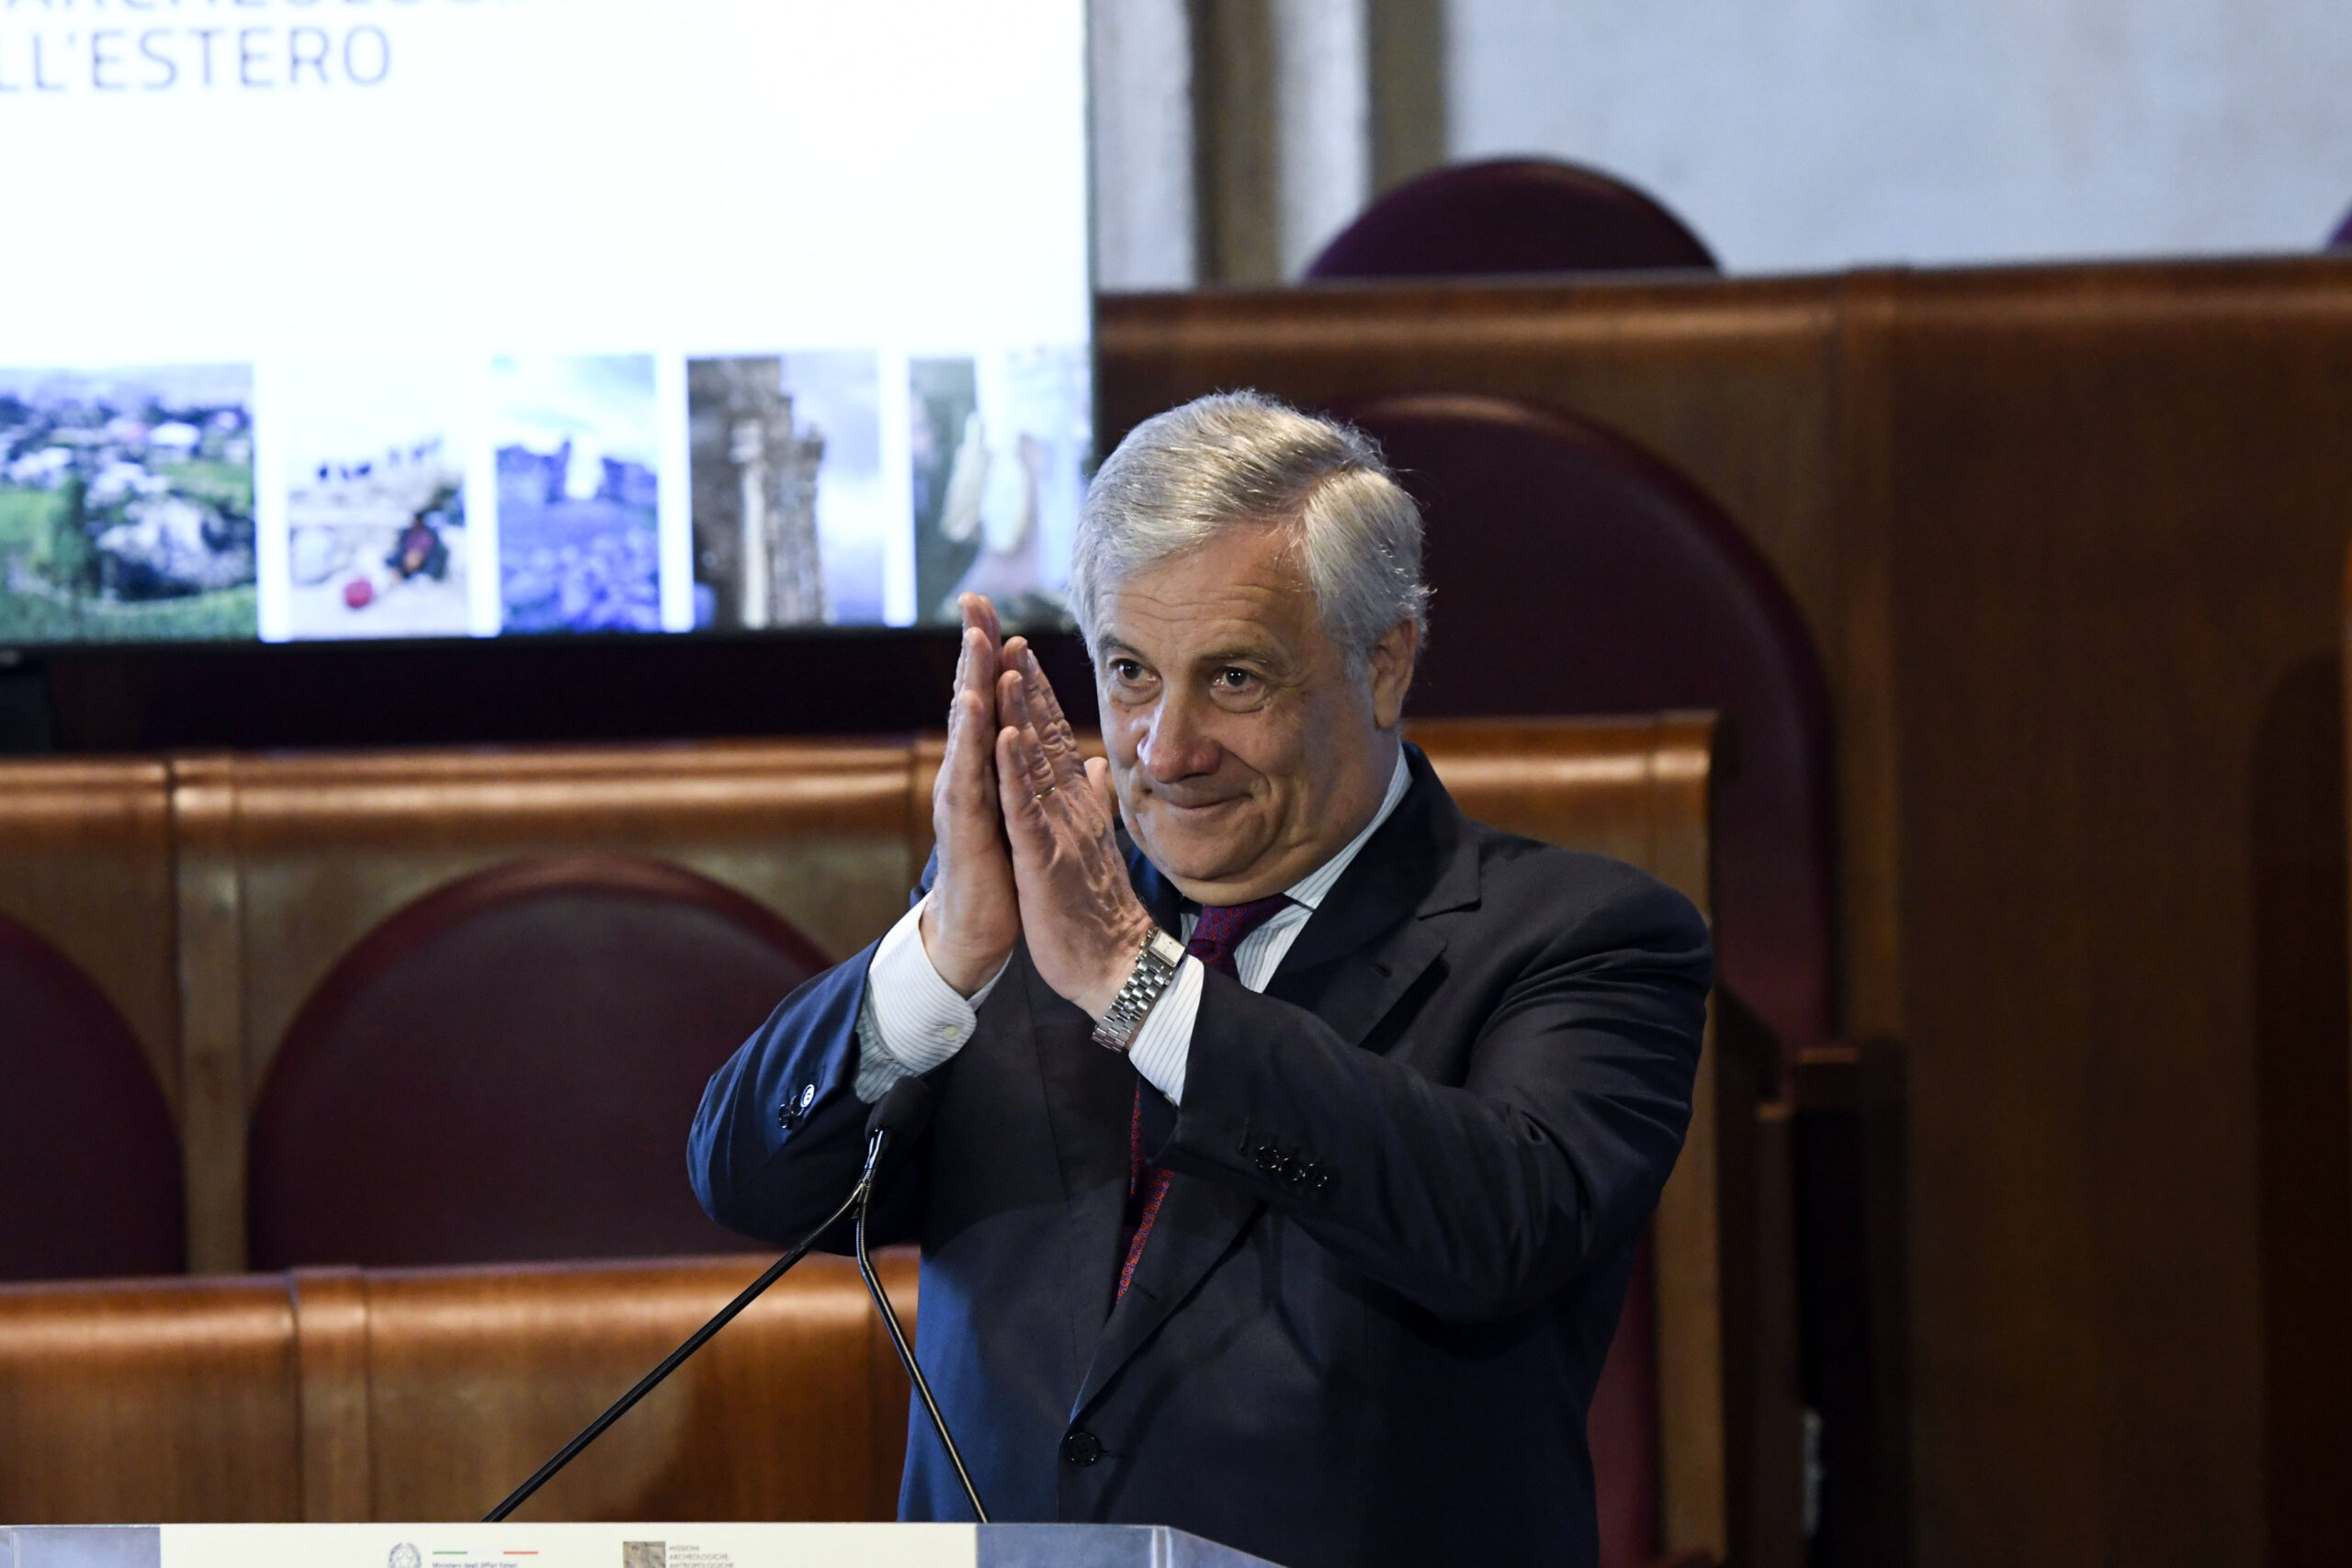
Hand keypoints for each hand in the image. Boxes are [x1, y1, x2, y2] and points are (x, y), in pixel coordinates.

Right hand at [919, 594, 1021, 994]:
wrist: (981, 930)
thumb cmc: (1005, 873)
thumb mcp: (1025, 814)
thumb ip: (1035, 778)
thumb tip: (1050, 752)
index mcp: (986, 768)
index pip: (992, 701)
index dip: (994, 656)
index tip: (997, 610)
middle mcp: (967, 775)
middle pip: (972, 702)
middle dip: (974, 653)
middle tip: (974, 602)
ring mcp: (964, 801)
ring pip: (968, 734)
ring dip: (974, 687)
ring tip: (977, 645)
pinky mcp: (970, 831)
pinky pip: (978, 785)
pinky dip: (983, 752)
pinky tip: (989, 722)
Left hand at [994, 638, 1156, 1018]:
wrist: (1114, 963)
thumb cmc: (1098, 908)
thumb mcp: (1094, 843)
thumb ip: (1095, 801)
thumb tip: (1100, 768)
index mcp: (1073, 803)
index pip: (1051, 736)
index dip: (1035, 690)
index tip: (1018, 647)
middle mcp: (1068, 805)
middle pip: (1043, 732)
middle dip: (1024, 681)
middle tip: (1005, 631)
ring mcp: (1058, 828)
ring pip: (1034, 760)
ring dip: (1021, 710)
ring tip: (1007, 663)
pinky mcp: (1045, 857)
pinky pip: (1026, 808)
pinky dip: (1015, 770)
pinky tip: (1005, 736)